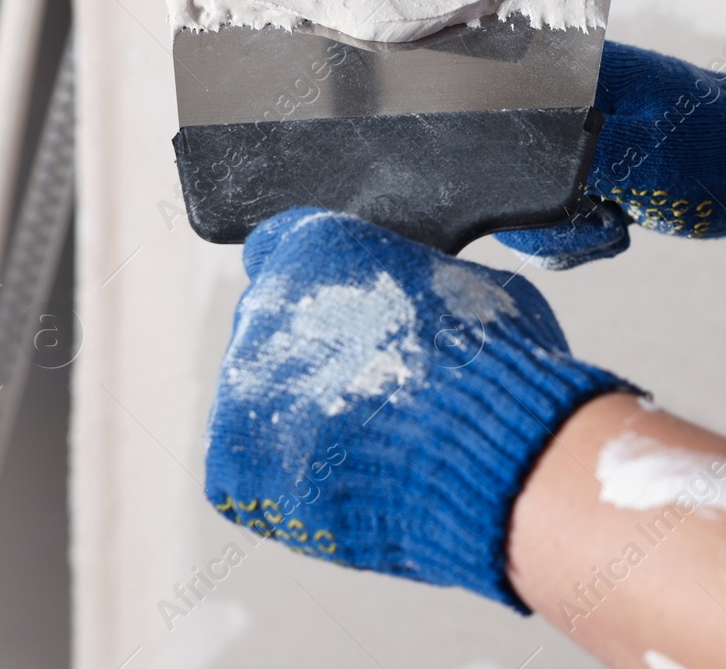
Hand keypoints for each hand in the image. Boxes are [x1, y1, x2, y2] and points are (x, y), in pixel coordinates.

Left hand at [203, 207, 635, 608]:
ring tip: (373, 443)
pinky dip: (294, 477)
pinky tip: (351, 479)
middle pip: (271, 325)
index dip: (323, 283)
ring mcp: (242, 385)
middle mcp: (264, 306)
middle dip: (314, 353)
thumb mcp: (472, 285)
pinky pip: (255, 465)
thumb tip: (424, 295)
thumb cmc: (492, 367)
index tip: (347, 312)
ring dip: (304, 415)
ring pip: (260, 396)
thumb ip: (418, 281)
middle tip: (372, 386)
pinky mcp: (233, 462)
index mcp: (318, 245)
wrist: (484, 456)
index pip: (288, 247)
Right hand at [496, 41, 725, 268]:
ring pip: (520, 203)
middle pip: (498, 169)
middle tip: (602, 217)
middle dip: (538, 215)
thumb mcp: (644, 155)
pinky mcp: (580, 171)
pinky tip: (614, 230)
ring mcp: (568, 139)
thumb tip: (510, 165)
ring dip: (561, 233)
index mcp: (568, 73)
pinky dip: (575, 237)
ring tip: (615, 224)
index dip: (500, 166)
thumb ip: (571, 154)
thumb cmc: (719, 151)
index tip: (557, 194)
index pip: (490, 113)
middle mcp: (557, 101)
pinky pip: (547, 217)